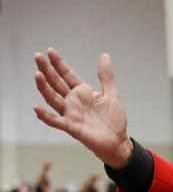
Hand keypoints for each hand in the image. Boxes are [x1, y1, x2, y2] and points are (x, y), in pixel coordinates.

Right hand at [33, 48, 131, 168]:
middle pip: (56, 83)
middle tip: (37, 57)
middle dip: (47, 70)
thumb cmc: (114, 119)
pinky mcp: (71, 127)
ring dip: (44, 88)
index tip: (50, 51)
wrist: (118, 140)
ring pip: (53, 99)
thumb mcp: (112, 94)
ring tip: (37, 75)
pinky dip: (45, 115)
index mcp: (82, 92)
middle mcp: (73, 101)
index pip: (66, 75)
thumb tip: (104, 55)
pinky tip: (36, 107)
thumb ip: (106, 76)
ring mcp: (70, 113)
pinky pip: (55, 121)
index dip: (59, 64)